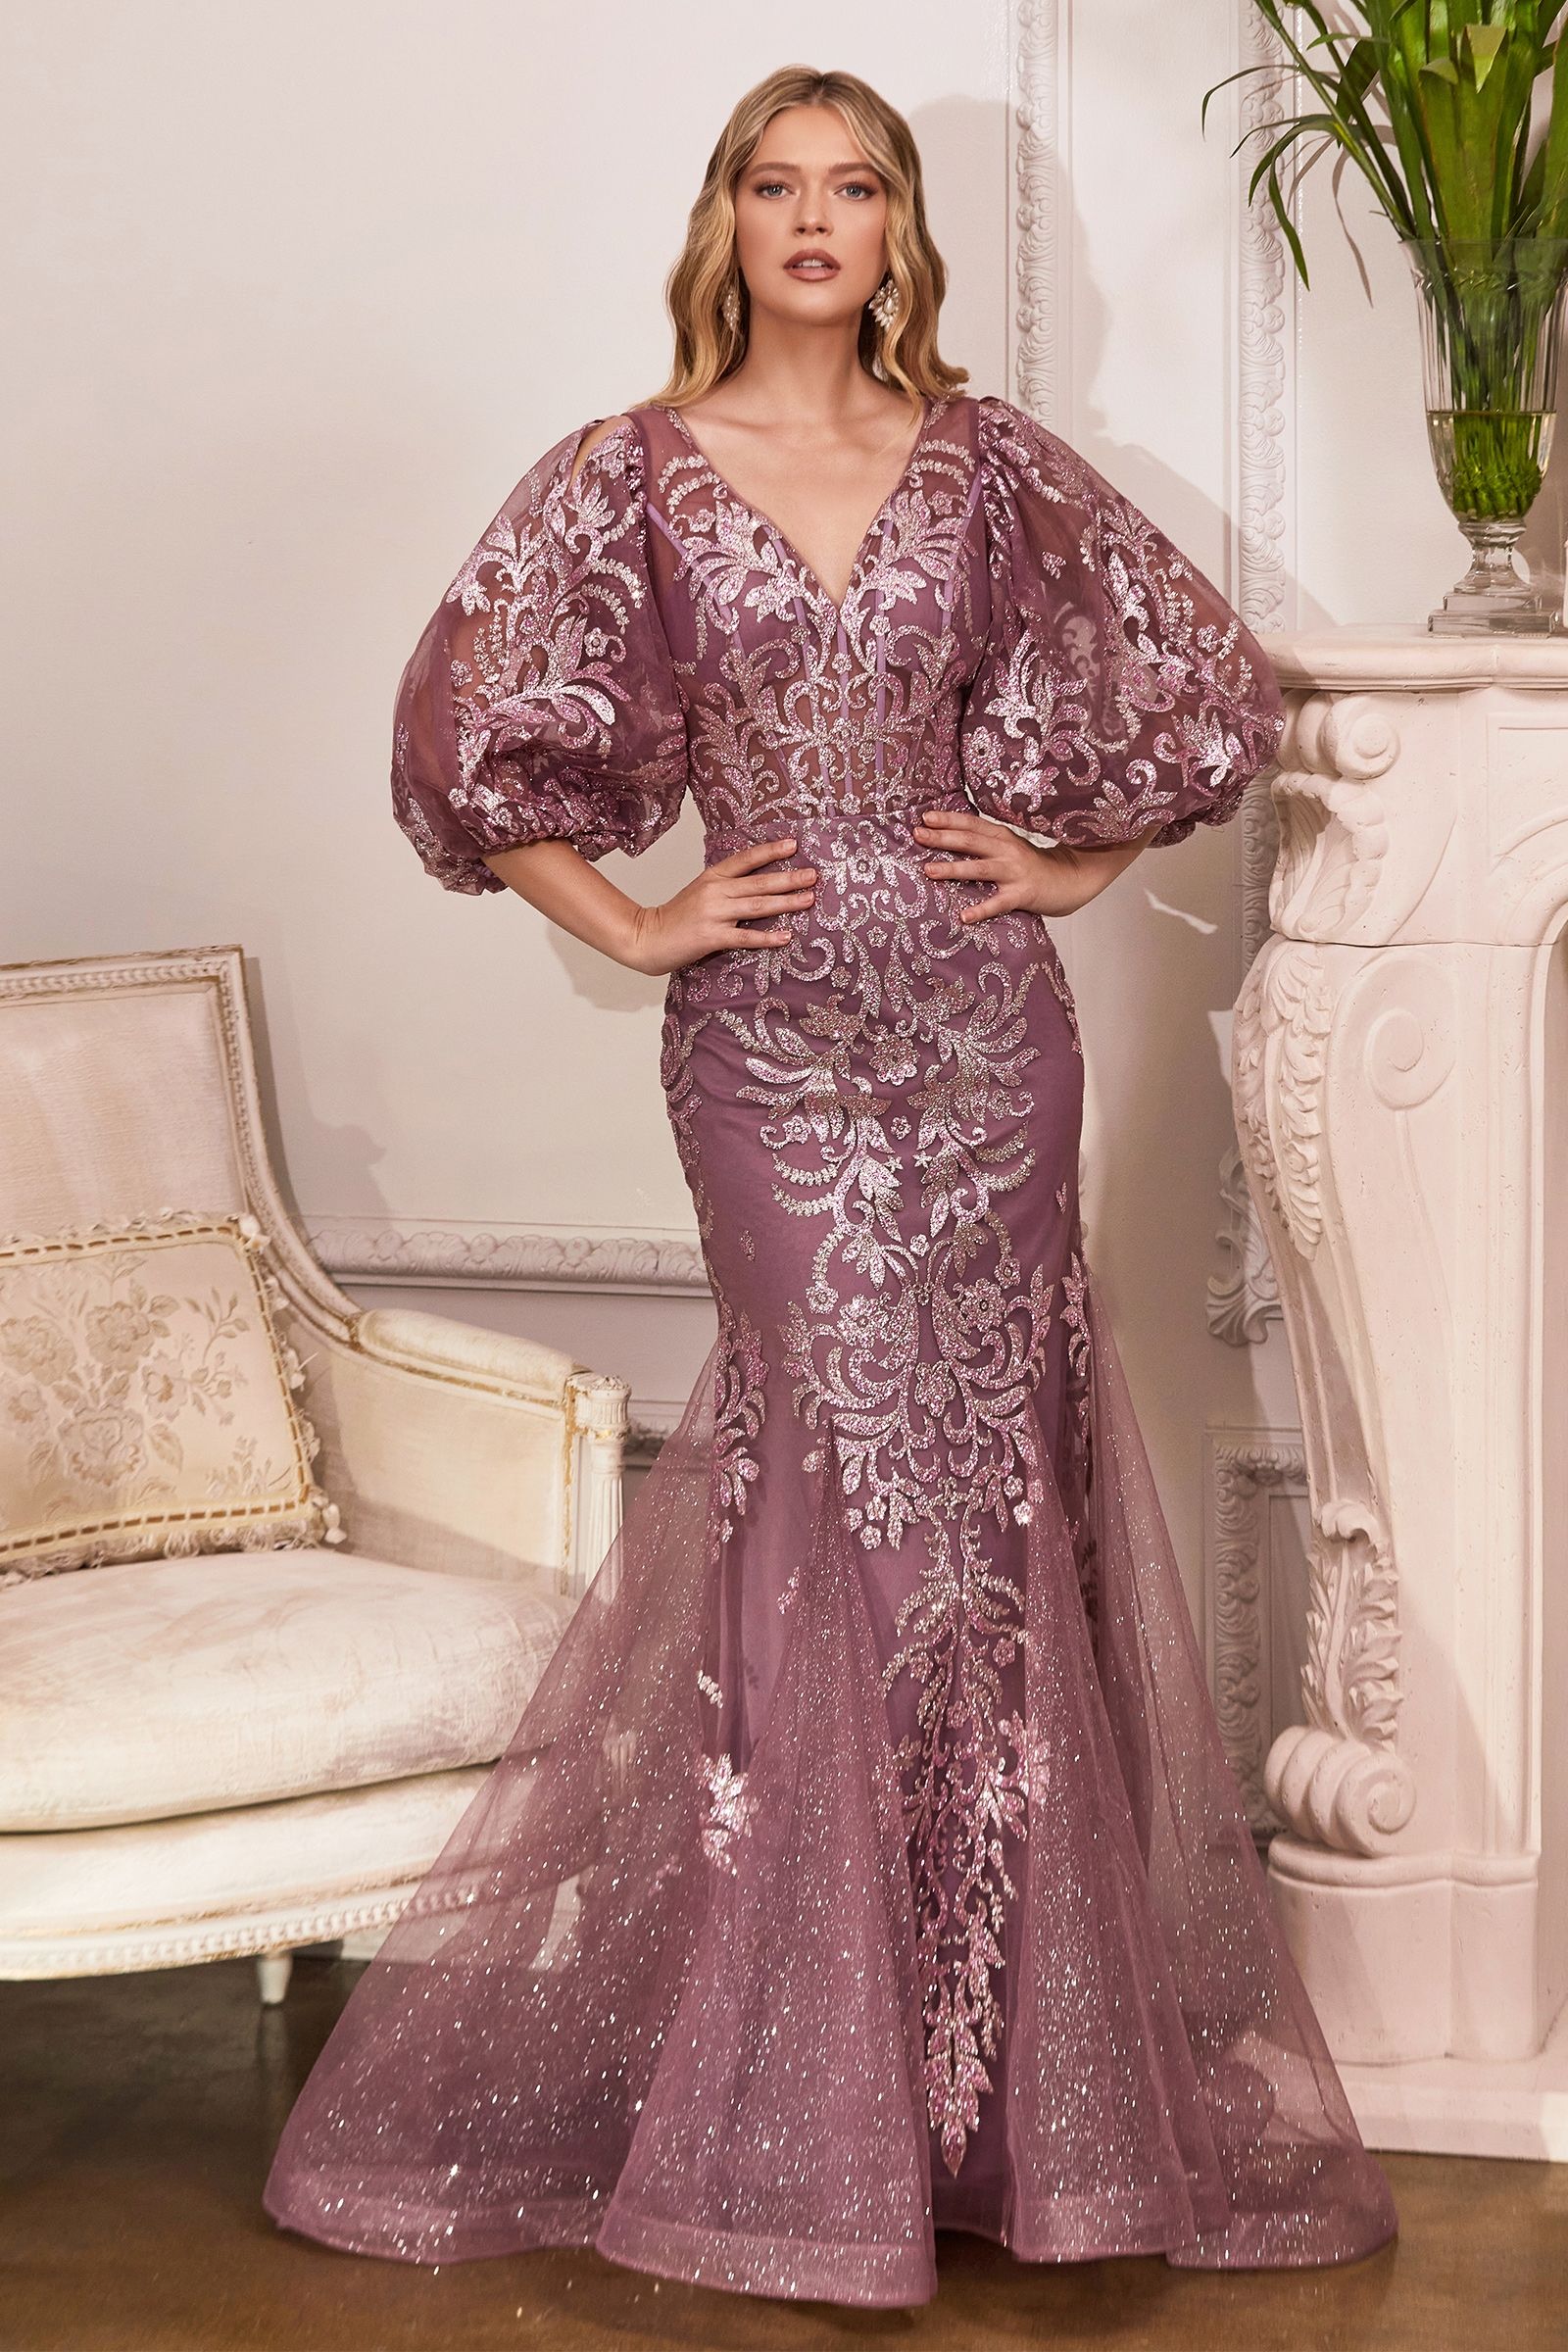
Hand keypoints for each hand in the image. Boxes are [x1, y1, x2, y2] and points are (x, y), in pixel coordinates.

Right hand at [625, 838, 815, 974]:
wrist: (647, 937)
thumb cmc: (677, 917)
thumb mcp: (700, 891)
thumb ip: (726, 886)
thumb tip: (758, 882)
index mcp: (712, 877)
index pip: (746, 859)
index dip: (770, 851)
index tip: (793, 845)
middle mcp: (715, 892)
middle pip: (758, 882)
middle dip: (789, 878)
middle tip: (814, 875)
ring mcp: (714, 914)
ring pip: (757, 906)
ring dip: (786, 902)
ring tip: (809, 899)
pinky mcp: (712, 937)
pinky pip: (746, 937)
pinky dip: (767, 938)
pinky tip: (786, 937)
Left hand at [914, 807, 1148, 920]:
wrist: (1073, 879)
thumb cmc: (1035, 865)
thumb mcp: (1011, 847)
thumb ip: (987, 843)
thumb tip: (953, 838)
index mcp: (1003, 836)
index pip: (972, 824)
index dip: (949, 819)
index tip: (924, 816)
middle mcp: (1007, 850)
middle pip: (971, 841)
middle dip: (942, 838)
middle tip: (918, 834)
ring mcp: (1015, 872)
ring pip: (979, 869)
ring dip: (953, 869)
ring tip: (929, 871)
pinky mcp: (1023, 894)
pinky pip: (998, 903)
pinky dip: (981, 910)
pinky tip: (964, 917)